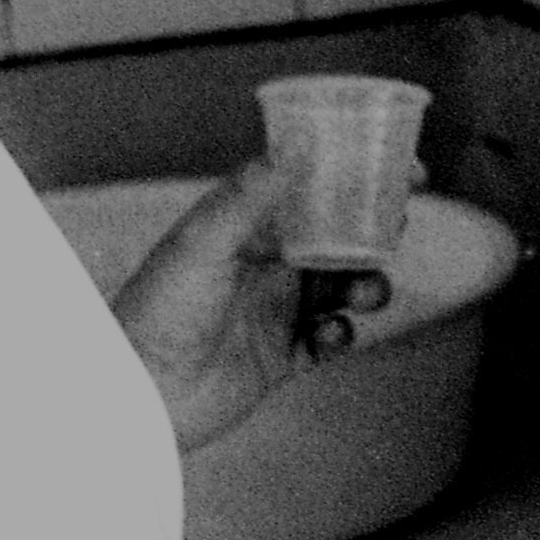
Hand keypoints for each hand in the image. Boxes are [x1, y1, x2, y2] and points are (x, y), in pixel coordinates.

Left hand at [104, 160, 391, 451]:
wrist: (138, 395)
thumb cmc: (156, 310)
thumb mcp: (202, 243)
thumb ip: (250, 195)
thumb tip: (296, 143)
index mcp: (244, 225)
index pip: (309, 188)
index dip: (354, 176)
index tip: (400, 169)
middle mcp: (263, 263)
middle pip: (337, 237)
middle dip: (373, 230)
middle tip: (398, 226)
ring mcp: (274, 309)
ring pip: (342, 287)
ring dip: (366, 285)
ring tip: (366, 291)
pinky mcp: (280, 356)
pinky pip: (329, 339)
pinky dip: (341, 334)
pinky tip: (329, 333)